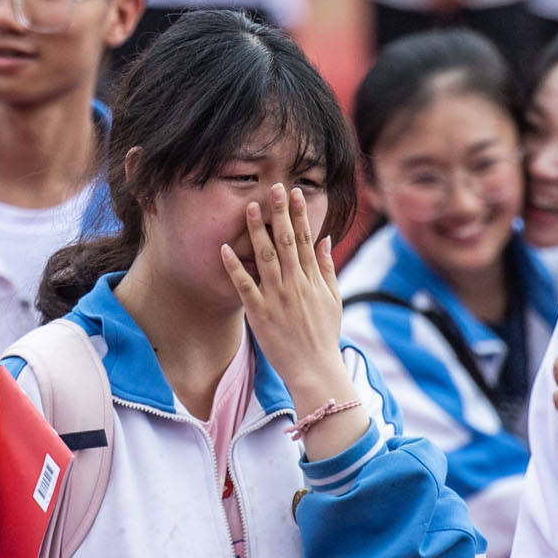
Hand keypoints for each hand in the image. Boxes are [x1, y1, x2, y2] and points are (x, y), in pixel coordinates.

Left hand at [222, 185, 362, 453]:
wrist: (315, 370)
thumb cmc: (323, 335)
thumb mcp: (333, 299)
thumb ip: (326, 268)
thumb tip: (324, 239)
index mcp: (312, 280)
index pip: (305, 239)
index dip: (299, 215)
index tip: (294, 192)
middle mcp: (295, 284)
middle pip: (286, 241)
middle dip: (280, 213)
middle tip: (273, 188)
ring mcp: (277, 298)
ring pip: (265, 257)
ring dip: (256, 231)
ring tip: (249, 207)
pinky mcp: (259, 313)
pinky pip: (245, 286)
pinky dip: (235, 267)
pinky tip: (224, 249)